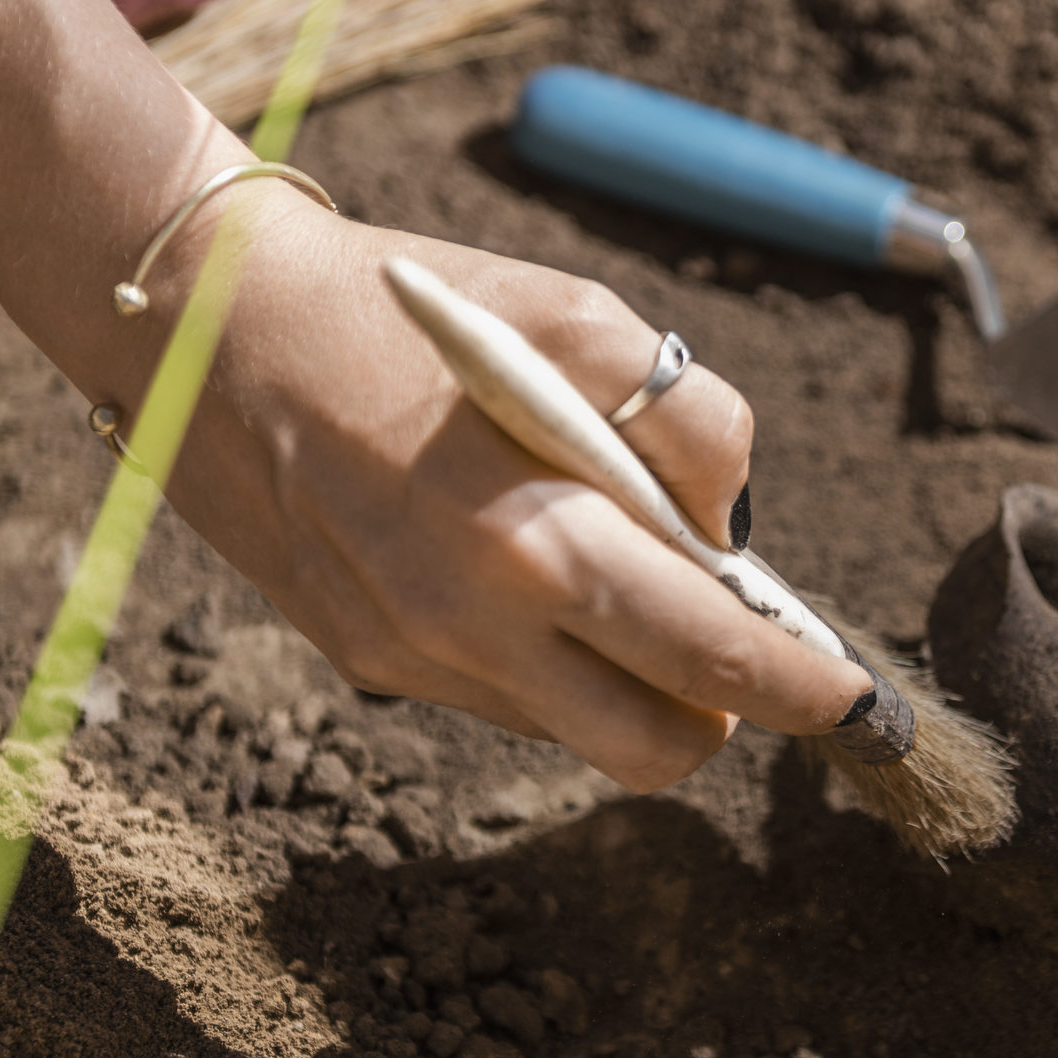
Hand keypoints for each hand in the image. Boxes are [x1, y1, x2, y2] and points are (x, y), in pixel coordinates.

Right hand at [131, 185, 871, 790]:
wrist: (201, 326)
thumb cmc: (410, 308)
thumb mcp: (574, 313)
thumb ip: (687, 426)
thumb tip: (727, 536)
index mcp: (533, 537)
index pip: (711, 659)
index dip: (804, 691)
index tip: (857, 703)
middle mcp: (468, 628)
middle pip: (654, 749)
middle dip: (724, 712)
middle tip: (730, 635)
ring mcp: (409, 660)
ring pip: (576, 730)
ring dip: (626, 677)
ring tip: (601, 562)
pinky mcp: (366, 660)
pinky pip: (501, 697)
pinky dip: (546, 655)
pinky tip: (512, 562)